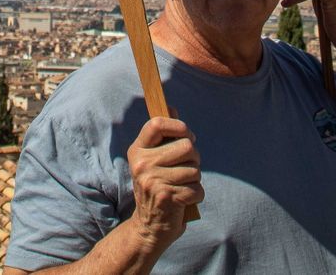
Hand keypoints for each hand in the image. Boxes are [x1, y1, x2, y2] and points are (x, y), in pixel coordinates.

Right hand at [126, 116, 202, 253]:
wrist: (148, 227)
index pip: (157, 124)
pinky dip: (196, 195)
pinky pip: (197, 189)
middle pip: (186, 146)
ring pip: (195, 169)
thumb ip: (163, 136)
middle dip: (194, 159)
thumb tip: (171, 107)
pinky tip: (184, 200)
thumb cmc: (157, 186)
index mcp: (138, 150)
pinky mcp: (166, 198)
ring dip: (195, 180)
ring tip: (182, 187)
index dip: (178, 126)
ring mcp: (152, 181)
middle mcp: (142, 164)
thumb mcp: (153, 160)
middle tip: (185, 169)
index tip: (186, 135)